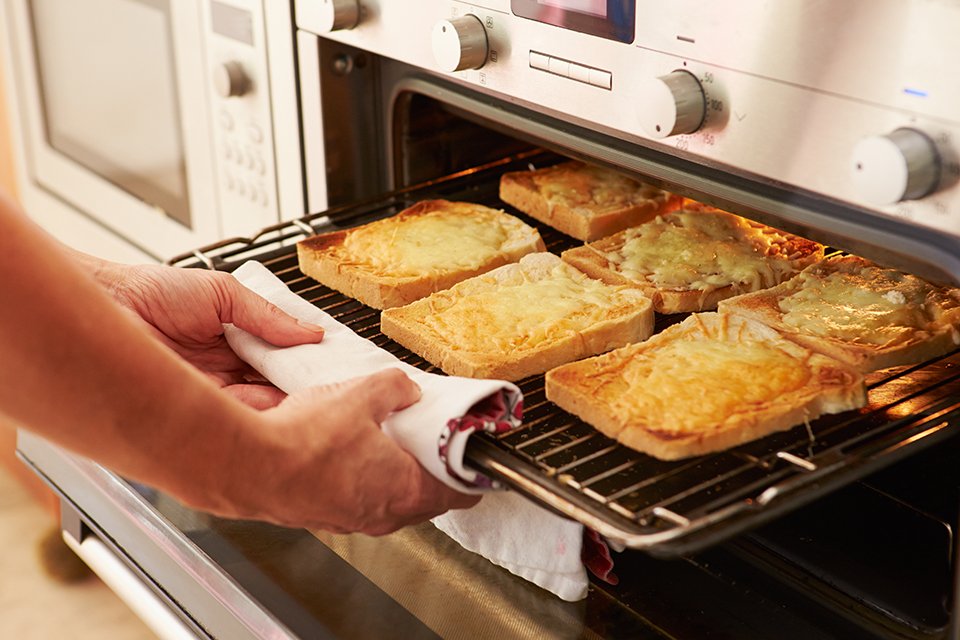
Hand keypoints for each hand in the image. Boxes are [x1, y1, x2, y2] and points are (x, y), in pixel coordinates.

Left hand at [110, 265, 324, 407]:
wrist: (110, 305)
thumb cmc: (153, 292)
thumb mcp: (223, 293)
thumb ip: (267, 314)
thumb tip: (311, 331)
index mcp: (237, 340)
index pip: (282, 357)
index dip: (307, 361)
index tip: (333, 363)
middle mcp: (228, 368)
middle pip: (277, 384)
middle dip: (303, 384)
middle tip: (330, 383)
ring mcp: (215, 389)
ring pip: (263, 403)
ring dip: (286, 400)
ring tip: (312, 394)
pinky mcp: (199, 405)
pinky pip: (239, 413)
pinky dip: (261, 411)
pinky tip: (279, 403)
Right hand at [215, 369, 480, 533]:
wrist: (247, 466)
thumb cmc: (304, 442)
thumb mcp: (362, 395)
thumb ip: (395, 388)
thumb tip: (405, 388)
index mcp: (407, 490)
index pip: (461, 491)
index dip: (470, 469)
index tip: (472, 454)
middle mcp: (383, 513)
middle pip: (426, 497)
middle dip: (430, 469)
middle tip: (428, 439)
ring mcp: (350, 519)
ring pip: (388, 498)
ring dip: (392, 473)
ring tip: (384, 439)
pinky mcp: (321, 515)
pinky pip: (355, 497)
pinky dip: (359, 478)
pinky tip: (344, 450)